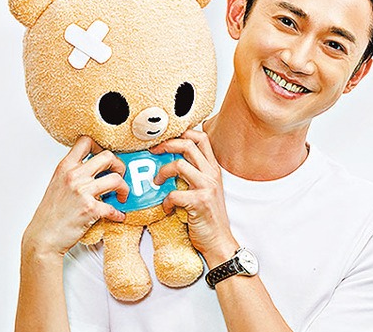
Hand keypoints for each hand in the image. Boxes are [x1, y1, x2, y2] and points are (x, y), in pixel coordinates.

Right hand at [22, 136, 128, 259]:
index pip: (85, 141)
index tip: (106, 157)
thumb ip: (73, 174)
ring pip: (116, 179)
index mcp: (65, 167)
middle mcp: (74, 176)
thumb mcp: (57, 184)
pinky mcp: (90, 209)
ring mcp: (83, 191)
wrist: (43, 237)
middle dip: (119, 166)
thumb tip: (94, 171)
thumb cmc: (49, 214)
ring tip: (121, 196)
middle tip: (120, 175)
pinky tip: (117, 215)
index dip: (100, 145)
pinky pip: (113, 207)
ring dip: (124, 188)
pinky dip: (118, 213)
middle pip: (108, 156)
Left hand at [151, 129, 238, 267]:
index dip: (182, 132)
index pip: (201, 137)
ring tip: (156, 182)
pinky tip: (167, 208)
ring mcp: (207, 187)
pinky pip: (174, 193)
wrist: (219, 241)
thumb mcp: (205, 190)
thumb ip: (193, 174)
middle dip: (166, 144)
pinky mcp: (199, 202)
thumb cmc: (208, 217)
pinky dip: (166, 201)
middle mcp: (212, 174)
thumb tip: (169, 161)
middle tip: (153, 151)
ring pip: (180, 164)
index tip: (165, 139)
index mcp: (213, 169)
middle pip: (188, 144)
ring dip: (162, 172)